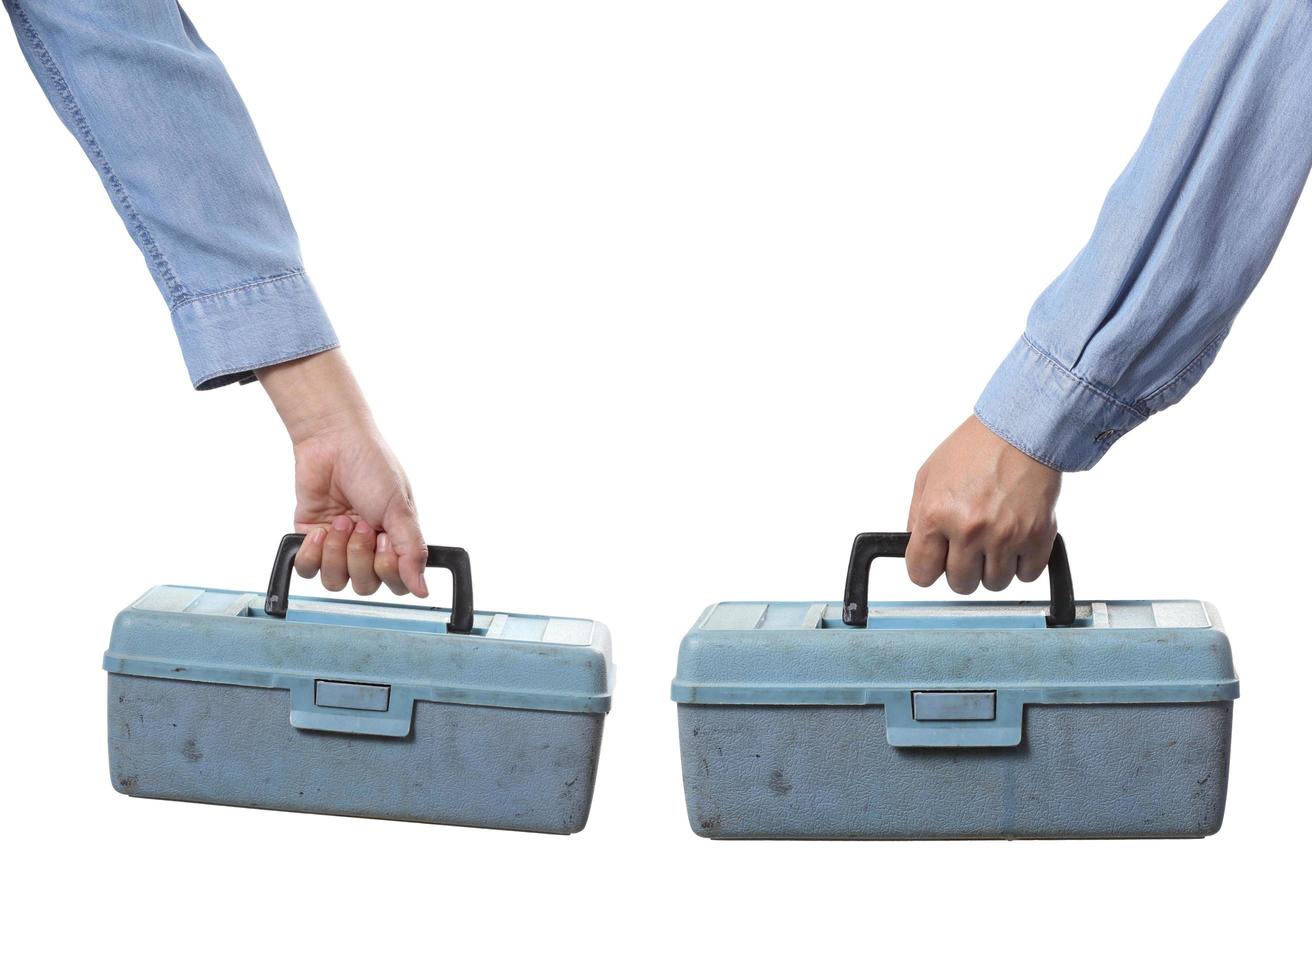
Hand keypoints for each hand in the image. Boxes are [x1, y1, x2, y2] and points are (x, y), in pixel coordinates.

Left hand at [257, 350, 427, 597]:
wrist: (333, 442)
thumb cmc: (372, 467)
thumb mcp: (399, 509)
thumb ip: (412, 552)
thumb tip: (423, 590)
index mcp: (395, 543)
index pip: (395, 584)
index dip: (388, 571)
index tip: (385, 541)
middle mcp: (368, 549)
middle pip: (364, 585)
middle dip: (360, 556)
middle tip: (361, 524)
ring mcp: (338, 547)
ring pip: (335, 582)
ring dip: (336, 553)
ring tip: (341, 520)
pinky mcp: (310, 540)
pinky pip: (307, 570)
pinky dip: (312, 553)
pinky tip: (320, 529)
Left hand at [906, 415, 1060, 593]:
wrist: (1022, 429)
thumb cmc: (976, 448)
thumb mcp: (928, 476)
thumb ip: (917, 518)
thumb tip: (917, 549)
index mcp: (937, 515)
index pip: (921, 574)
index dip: (927, 569)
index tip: (934, 562)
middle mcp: (970, 530)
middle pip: (959, 584)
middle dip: (961, 570)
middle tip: (968, 547)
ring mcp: (1006, 536)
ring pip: (994, 584)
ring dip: (992, 568)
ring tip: (994, 540)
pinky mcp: (1038, 536)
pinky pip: (1027, 575)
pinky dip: (1022, 564)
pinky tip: (1016, 541)